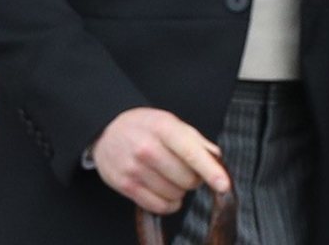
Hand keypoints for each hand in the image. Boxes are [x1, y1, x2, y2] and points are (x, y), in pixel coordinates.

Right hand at [90, 107, 229, 214]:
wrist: (105, 130)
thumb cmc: (143, 126)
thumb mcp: (169, 122)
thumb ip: (195, 139)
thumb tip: (216, 157)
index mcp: (162, 128)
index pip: (191, 153)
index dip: (210, 171)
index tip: (223, 184)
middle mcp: (147, 148)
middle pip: (187, 179)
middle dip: (193, 178)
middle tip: (183, 168)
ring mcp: (134, 168)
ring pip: (175, 195)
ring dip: (178, 190)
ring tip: (167, 175)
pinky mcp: (126, 185)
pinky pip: (159, 206)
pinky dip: (168, 203)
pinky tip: (163, 190)